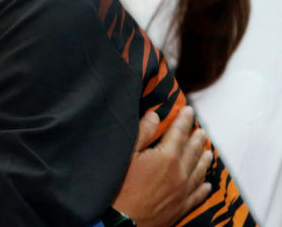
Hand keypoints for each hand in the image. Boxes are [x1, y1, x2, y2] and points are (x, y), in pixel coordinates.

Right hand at [113, 106, 211, 226]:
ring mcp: (181, 192)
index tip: (190, 110)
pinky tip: (207, 183)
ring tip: (208, 151)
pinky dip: (204, 187)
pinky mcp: (180, 207)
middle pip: (192, 151)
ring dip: (204, 159)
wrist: (120, 220)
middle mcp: (179, 173)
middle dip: (196, 138)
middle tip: (201, 129)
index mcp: (165, 157)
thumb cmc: (119, 185)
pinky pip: (197, 195)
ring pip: (199, 172)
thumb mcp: (125, 154)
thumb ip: (142, 133)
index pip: (178, 133)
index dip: (184, 120)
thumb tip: (155, 115)